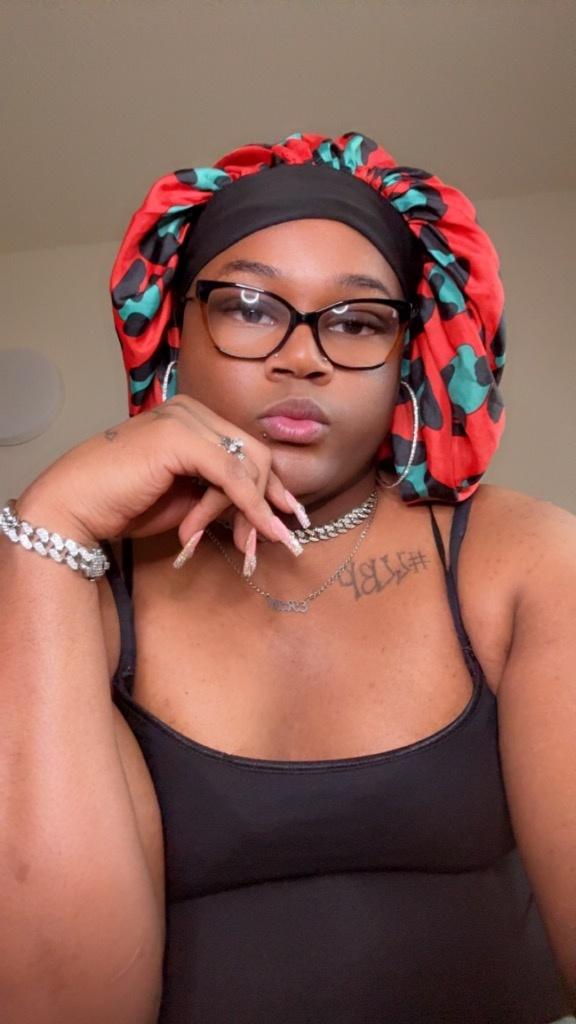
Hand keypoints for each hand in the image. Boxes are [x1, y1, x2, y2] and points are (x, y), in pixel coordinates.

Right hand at [16, 396, 306, 559]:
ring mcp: (184, 419)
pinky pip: (231, 475)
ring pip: (247, 465)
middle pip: (255, 454)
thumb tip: (257, 509)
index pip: (247, 449)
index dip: (271, 486)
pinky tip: (254, 531)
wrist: (74, 506)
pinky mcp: (178, 438)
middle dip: (267, 501)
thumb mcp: (184, 498)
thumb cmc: (122, 503)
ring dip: (250, 512)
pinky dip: (248, 505)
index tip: (288, 517)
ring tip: (243, 547)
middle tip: (268, 541)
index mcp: (191, 418)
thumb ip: (218, 493)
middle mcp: (191, 410)